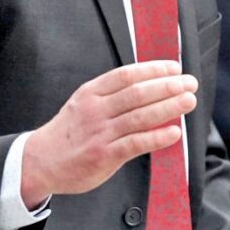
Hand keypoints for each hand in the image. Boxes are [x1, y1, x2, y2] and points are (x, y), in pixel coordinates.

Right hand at [21, 60, 197, 208]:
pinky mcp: (104, 155)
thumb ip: (112, 94)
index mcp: (91, 92)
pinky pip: (135, 143)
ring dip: (168, 107)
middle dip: (167, 86)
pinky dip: (157, 137)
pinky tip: (173, 132)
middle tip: (190, 83)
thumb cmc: (70, 132)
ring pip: (139, 116)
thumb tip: (151, 85)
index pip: (127, 75)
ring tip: (188, 101)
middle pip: (137, 93)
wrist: (40, 162)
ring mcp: (100, 133)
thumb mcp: (84, 102)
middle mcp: (96, 109)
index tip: (174, 67)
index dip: (153, 69)